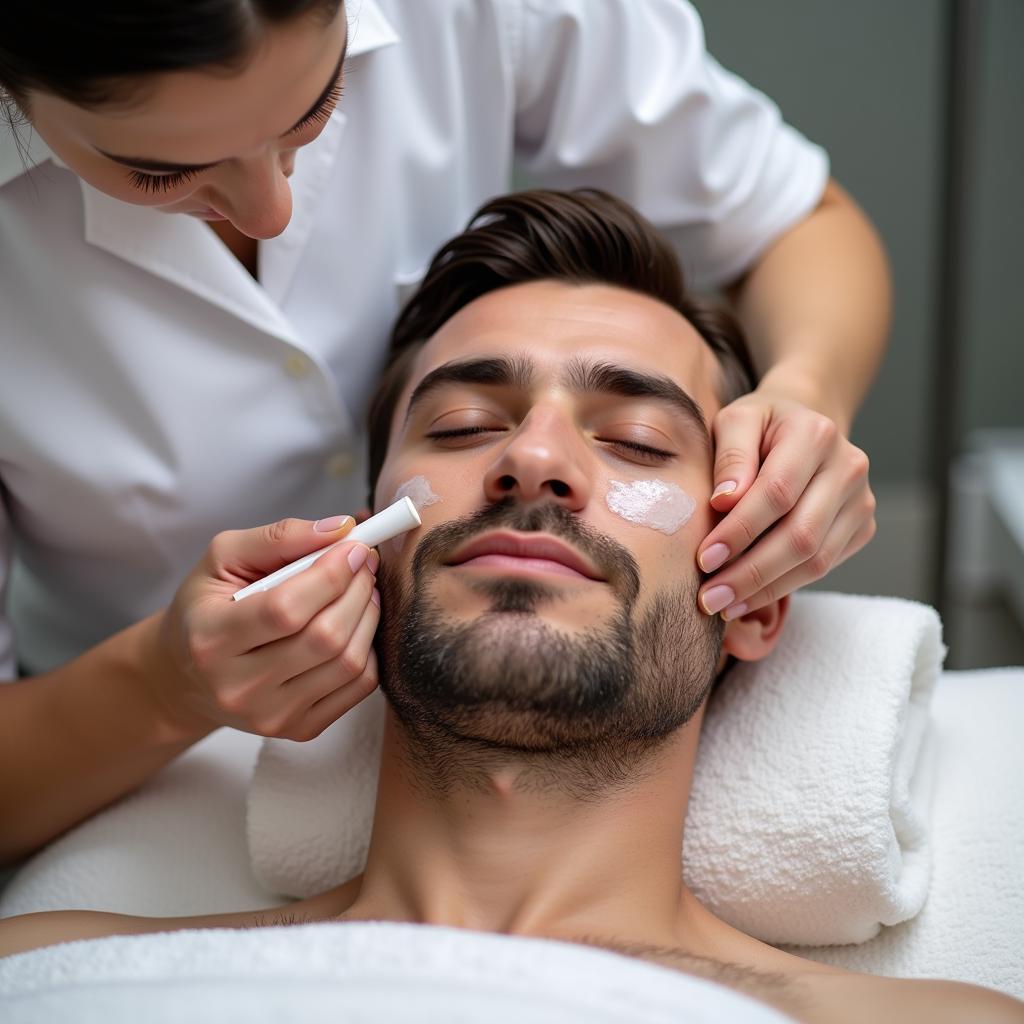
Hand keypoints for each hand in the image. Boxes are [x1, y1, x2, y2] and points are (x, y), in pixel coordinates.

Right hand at [148, 516, 380, 740]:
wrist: (188, 675)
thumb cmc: (208, 607)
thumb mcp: (223, 558)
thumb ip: (279, 538)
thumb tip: (341, 529)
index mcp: (211, 639)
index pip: (285, 609)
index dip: (331, 574)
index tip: (354, 547)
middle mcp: (238, 687)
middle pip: (324, 637)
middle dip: (357, 590)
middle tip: (364, 563)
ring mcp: (270, 716)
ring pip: (348, 663)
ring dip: (369, 616)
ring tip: (363, 589)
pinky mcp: (299, 729)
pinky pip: (357, 687)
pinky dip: (370, 649)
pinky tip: (356, 624)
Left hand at [696, 391, 875, 618]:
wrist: (804, 427)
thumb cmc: (760, 427)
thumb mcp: (735, 421)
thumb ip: (730, 456)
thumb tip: (724, 501)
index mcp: (815, 434)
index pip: (777, 493)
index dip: (740, 530)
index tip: (704, 558)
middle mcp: (848, 467)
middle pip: (801, 535)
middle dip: (750, 573)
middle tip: (709, 598)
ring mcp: (860, 500)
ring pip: (816, 560)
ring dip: (765, 589)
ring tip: (723, 605)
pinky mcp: (861, 527)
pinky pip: (824, 566)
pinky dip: (783, 586)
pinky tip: (747, 596)